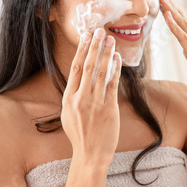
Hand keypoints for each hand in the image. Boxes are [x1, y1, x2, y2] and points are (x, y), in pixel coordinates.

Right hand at [61, 28, 121, 166]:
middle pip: (88, 66)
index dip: (81, 50)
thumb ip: (74, 96)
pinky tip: (118, 59)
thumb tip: (79, 77)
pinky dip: (115, 70)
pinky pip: (113, 85)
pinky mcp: (109, 109)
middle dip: (94, 47)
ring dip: (106, 54)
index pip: (75, 68)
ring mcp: (95, 104)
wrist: (90, 155)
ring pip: (101, 73)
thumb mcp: (69, 114)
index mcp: (69, 98)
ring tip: (110, 40)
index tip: (86, 37)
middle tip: (99, 31)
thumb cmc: (80, 135)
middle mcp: (80, 99)